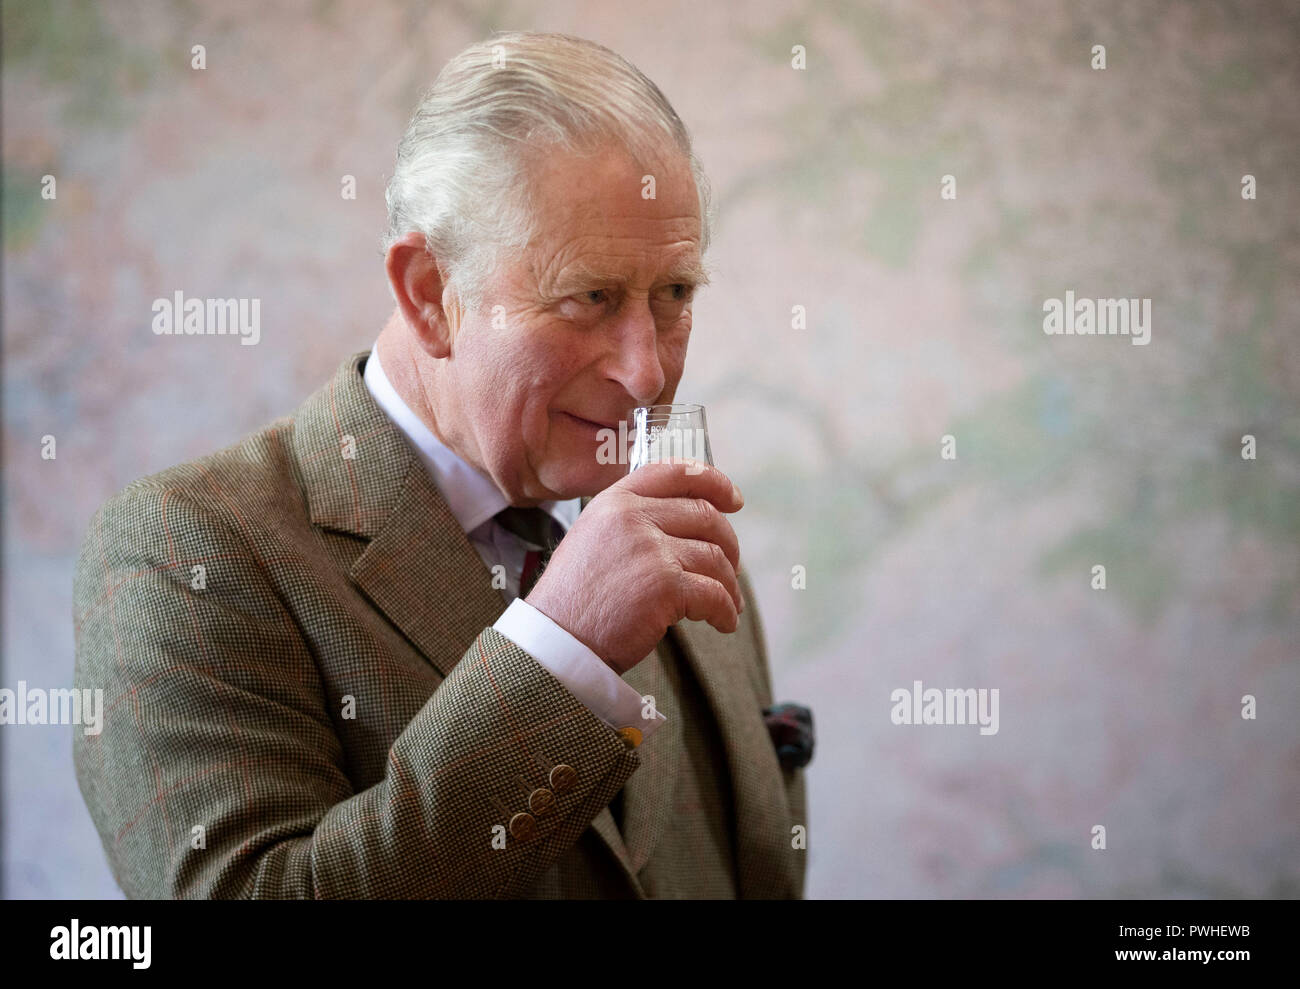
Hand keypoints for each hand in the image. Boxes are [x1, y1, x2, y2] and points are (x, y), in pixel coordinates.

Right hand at [525, 459, 745, 674]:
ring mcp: (650, 549)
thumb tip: (686, 524)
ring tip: (727, 604)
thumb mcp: (593, 538)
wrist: (556, 640)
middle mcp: (633, 517)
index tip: (734, 499)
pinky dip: (725, 611)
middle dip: (728, 544)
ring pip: (715, 557)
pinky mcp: (664, 585)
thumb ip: (632, 521)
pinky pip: (714, 594)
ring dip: (729, 584)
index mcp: (615, 501)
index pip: (675, 472)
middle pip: (705, 516)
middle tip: (732, 567)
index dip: (714, 482)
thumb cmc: (575, 599)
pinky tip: (724, 622)